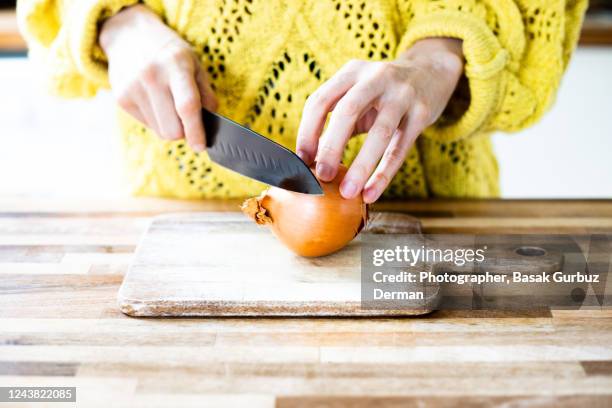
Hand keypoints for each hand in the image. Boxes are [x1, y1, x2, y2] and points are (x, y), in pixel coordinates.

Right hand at [100, 5, 216, 151]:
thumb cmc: (171, 54)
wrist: (129, 35)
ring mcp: (133, 88)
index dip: (196, 131)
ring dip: (170, 125)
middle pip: (172, 129)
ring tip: (168, 103)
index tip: (201, 147)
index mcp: (176, 65)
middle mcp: (152, 76)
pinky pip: (148, 125)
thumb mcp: (195, 65)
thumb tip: (210, 125)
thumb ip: (206, 95)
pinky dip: (156, 119)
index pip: (187, 106)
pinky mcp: (121, 99)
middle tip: (188, 120)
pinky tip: (154, 100)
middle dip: (184, 132)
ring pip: (160, 131)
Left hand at [296, 38, 463, 202]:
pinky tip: (371, 193)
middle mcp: (376, 77)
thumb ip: (336, 122)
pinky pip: (400, 148)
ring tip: (348, 192)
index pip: (320, 100)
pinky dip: (384, 174)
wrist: (432, 72)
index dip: (307, 131)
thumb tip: (311, 160)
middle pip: (348, 111)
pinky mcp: (422, 113)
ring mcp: (402, 93)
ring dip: (361, 166)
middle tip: (323, 176)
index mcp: (352, 72)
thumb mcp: (358, 96)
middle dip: (332, 146)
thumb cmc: (384, 93)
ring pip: (380, 132)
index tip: (302, 160)